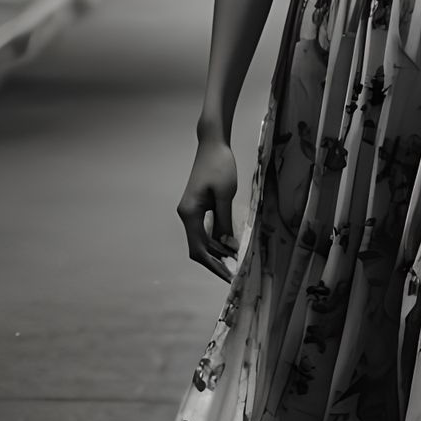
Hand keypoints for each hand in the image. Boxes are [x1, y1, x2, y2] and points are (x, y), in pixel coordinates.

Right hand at [178, 137, 239, 282]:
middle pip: (198, 247)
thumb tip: (227, 247)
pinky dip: (215, 239)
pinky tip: (229, 244)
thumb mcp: (225, 195)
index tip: (228, 276)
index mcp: (190, 213)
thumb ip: (224, 222)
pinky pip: (204, 229)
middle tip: (234, 273)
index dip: (213, 265)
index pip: (199, 249)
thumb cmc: (219, 165)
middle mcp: (186, 214)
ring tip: (235, 261)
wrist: (212, 144)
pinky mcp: (197, 206)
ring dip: (216, 251)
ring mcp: (190, 210)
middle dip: (215, 262)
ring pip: (201, 239)